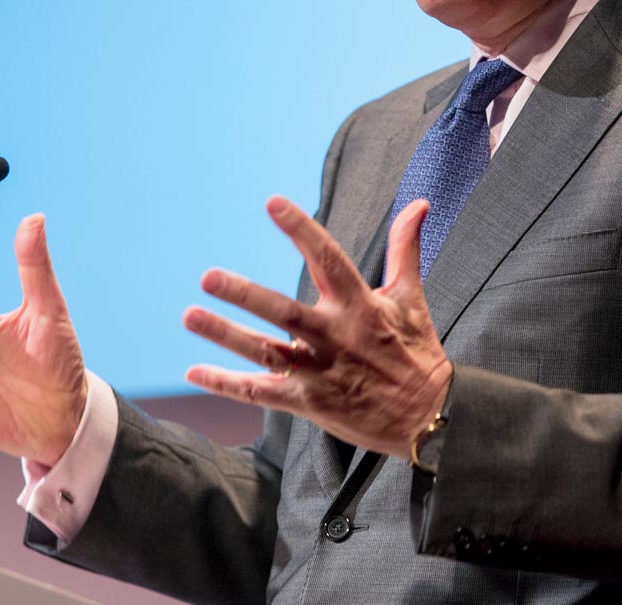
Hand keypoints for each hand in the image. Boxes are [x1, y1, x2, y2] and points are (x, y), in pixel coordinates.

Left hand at [183, 196, 451, 458]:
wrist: (431, 416)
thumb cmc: (416, 351)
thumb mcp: (411, 297)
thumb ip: (406, 248)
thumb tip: (418, 203)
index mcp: (361, 305)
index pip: (328, 259)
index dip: (301, 230)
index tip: (273, 203)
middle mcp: (337, 336)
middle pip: (285, 312)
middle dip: (246, 295)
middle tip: (208, 277)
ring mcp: (321, 372)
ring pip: (266, 353)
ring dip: (226, 335)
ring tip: (190, 315)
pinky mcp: (311, 403)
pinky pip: (262, 393)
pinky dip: (227, 384)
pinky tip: (196, 372)